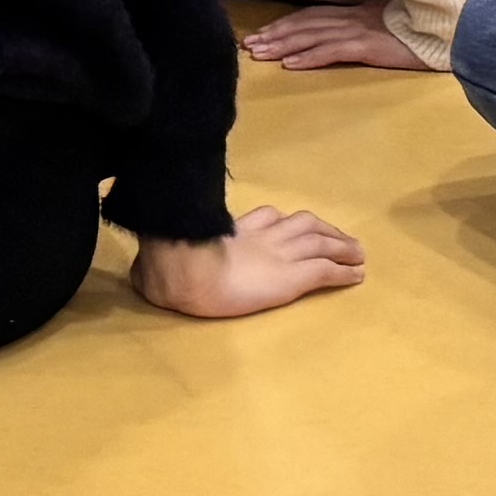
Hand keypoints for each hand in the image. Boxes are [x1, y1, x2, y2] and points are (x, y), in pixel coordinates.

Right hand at [134, 204, 368, 320]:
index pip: (266, 218)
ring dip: (342, 246)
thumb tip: (138, 275)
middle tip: (341, 238)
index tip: (290, 223)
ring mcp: (280, 254)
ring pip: (322, 243)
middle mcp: (262, 237)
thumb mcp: (160, 262)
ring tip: (358, 252)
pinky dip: (344, 272)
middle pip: (303, 225)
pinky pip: (326, 271)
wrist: (187, 274)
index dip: (282, 221)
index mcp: (232, 231)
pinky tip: (357, 276)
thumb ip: (156, 267)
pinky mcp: (293, 278)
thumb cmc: (168, 270)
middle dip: (324, 229)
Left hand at [242, 0, 441, 73]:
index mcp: (358, 13)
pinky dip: (309, 57)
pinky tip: (291, 65)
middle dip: (275, 34)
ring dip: (283, 46)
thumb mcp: (392, 24)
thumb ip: (371, 27)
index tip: (263, 34)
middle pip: (305, 24)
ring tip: (260, 55)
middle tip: (250, 46)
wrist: (449, 28)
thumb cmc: (425, 29)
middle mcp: (353, 18)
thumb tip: (354, 34)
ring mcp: (360, 30)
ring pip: (312, 36)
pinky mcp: (369, 45)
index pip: (313, 17)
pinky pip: (333, 51)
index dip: (286, 24)